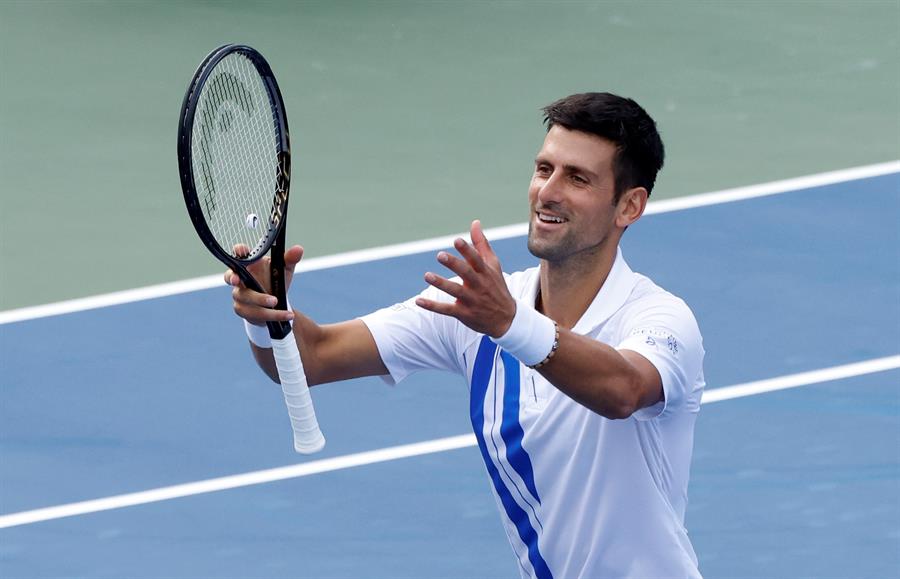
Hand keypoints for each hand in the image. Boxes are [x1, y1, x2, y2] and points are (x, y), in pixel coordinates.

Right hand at [225, 245, 301, 325]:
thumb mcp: (285, 269)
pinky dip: (271, 314)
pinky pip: (254, 313)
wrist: (275, 304)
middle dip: (234, 278)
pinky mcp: (243, 310)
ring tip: (276, 302)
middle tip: (238, 280)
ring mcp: (239, 295)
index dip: (238, 252)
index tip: (241, 250)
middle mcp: (240, 278)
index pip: (239, 254)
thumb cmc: (275, 280)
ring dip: (261, 300)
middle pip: (232, 277)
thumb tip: (298, 249)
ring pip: (246, 298)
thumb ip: (290, 259)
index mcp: (249, 264)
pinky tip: (285, 315)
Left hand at [416, 220, 515, 337]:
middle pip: (466, 273)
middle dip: (454, 264)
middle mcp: (479, 286)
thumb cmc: (496, 286)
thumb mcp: (493, 265)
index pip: (477, 260)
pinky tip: (418, 301)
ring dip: (441, 283)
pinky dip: (433, 306)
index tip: (457, 240)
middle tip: (440, 255)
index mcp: (486, 273)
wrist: (506, 319)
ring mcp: (472, 301)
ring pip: (455, 291)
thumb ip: (481, 244)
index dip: (467, 250)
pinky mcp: (464, 314)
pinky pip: (447, 310)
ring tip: (427, 276)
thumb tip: (474, 222)